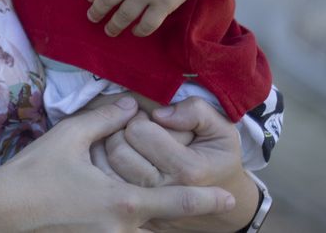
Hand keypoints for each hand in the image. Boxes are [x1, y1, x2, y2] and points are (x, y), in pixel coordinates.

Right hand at [2, 96, 234, 229]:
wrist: (2, 211)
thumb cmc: (35, 172)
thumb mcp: (69, 137)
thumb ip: (105, 119)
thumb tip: (132, 105)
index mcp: (124, 201)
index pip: (178, 202)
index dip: (206, 200)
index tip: (228, 197)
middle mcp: (122, 228)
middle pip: (164, 222)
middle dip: (179, 211)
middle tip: (196, 196)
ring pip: (142, 229)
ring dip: (151, 217)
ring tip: (146, 197)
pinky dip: (129, 222)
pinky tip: (116, 208)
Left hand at [106, 98, 251, 231]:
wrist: (225, 206)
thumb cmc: (218, 159)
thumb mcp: (222, 130)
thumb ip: (197, 112)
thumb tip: (161, 113)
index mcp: (188, 170)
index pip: (139, 131)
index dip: (142, 118)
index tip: (152, 121)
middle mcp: (164, 191)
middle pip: (118, 149)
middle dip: (123, 132)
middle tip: (138, 133)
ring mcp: (147, 207)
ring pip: (105, 166)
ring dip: (109, 148)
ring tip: (129, 145)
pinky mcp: (135, 214)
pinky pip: (103, 184)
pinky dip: (100, 167)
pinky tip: (118, 160)